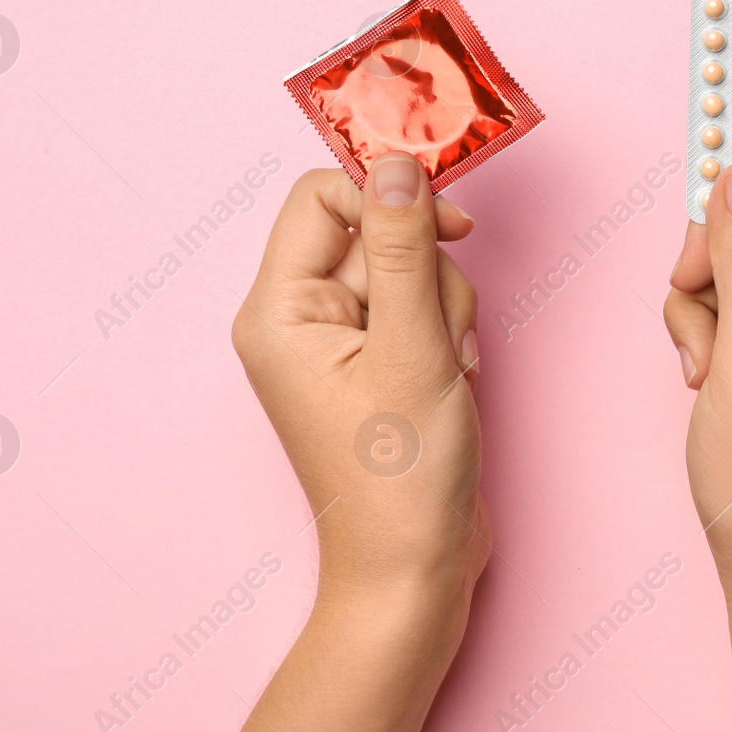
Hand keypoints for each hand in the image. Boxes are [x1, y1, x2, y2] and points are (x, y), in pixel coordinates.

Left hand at [223, 153, 488, 731]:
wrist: (415, 566)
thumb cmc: (401, 477)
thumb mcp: (412, 348)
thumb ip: (404, 250)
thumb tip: (397, 165)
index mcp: (278, 311)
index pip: (323, 198)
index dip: (389, 200)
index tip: (450, 226)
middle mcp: (298, 320)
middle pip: (377, 235)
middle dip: (429, 277)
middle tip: (437, 339)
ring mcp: (338, 343)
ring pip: (409, 271)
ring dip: (447, 311)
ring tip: (447, 371)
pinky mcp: (376, 361)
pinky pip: (421, 309)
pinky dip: (450, 336)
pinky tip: (452, 382)